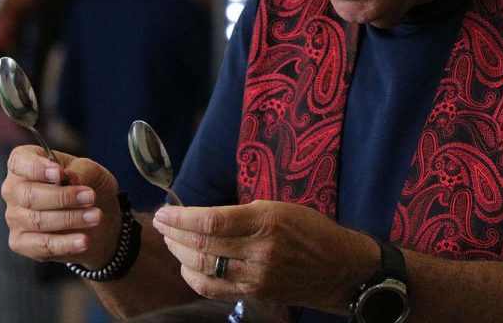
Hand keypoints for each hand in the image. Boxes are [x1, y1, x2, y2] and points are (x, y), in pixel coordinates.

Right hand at [1, 145, 121, 268]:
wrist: (98, 220)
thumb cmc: (89, 187)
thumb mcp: (92, 171)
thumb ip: (80, 171)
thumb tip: (69, 178)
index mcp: (24, 163)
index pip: (20, 162)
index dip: (37, 168)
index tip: (60, 173)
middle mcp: (14, 189)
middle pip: (29, 195)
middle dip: (63, 197)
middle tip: (91, 197)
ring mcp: (15, 217)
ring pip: (37, 220)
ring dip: (70, 219)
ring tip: (95, 217)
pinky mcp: (21, 242)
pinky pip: (40, 245)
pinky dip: (64, 243)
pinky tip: (83, 240)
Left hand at [151, 200, 378, 313]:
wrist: (340, 268)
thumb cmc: (311, 230)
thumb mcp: (280, 208)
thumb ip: (243, 213)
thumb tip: (205, 216)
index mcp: (265, 221)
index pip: (212, 221)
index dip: (181, 217)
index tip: (165, 212)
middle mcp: (259, 250)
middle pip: (203, 244)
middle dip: (174, 234)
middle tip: (161, 224)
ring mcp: (256, 276)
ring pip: (205, 267)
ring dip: (180, 253)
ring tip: (171, 241)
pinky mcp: (256, 294)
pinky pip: (215, 288)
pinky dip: (194, 277)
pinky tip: (187, 266)